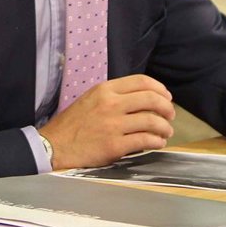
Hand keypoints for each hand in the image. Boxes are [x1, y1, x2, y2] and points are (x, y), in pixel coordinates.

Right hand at [39, 74, 174, 170]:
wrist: (55, 145)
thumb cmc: (73, 123)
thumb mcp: (91, 98)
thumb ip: (114, 96)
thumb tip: (142, 99)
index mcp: (106, 89)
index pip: (142, 81)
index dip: (160, 89)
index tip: (166, 97)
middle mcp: (111, 104)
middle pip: (151, 99)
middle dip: (167, 108)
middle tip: (170, 115)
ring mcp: (114, 125)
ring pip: (152, 121)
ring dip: (165, 127)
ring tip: (166, 132)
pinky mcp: (115, 145)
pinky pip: (145, 141)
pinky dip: (156, 142)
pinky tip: (157, 143)